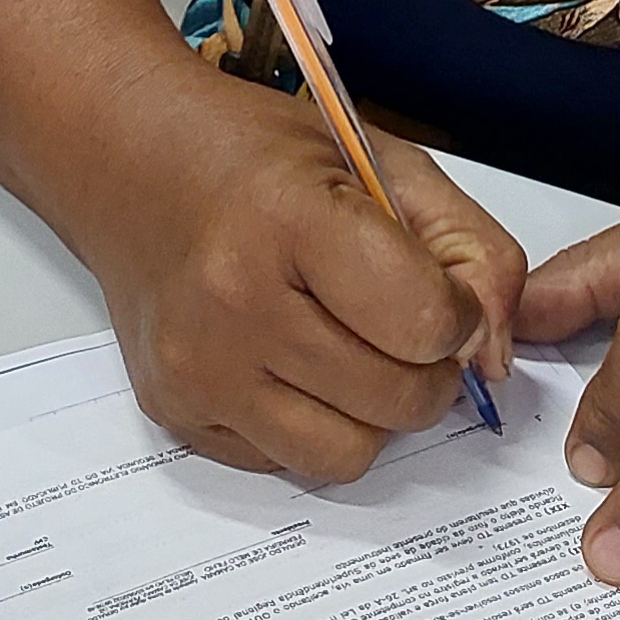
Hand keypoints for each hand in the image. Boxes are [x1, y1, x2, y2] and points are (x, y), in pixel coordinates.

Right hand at [78, 76, 526, 483]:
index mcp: (289, 218)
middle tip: (399, 325)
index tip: (436, 290)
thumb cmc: (256, 155)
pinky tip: (289, 362)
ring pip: (351, 453)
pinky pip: (287, 463)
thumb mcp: (380, 161)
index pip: (424, 322)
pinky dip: (310, 425)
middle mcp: (233, 302)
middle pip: (399, 399)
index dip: (456, 312)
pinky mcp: (174, 410)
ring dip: (372, 412)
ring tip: (350, 350)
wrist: (124, 159)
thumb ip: (470, 248)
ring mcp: (198, 366)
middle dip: (425, 369)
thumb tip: (495, 357)